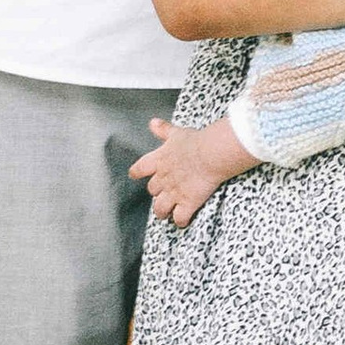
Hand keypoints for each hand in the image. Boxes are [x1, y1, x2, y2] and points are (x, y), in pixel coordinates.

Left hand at [132, 116, 252, 227]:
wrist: (210, 154)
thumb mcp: (177, 133)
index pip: (140, 168)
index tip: (134, 175)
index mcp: (159, 161)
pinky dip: (180, 221)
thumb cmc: (196, 142)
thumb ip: (164, 130)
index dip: (136, 172)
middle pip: (152, 190)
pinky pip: (180, 218)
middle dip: (156, 193)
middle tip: (161, 194)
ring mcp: (174, 193)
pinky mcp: (187, 203)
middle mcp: (163, 179)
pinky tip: (183, 222)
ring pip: (161, 208)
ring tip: (165, 214)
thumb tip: (153, 123)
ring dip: (162, 212)